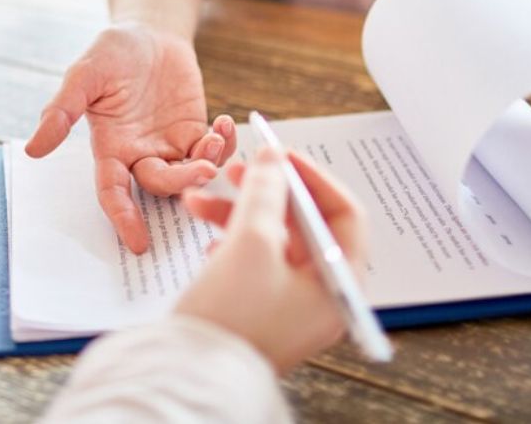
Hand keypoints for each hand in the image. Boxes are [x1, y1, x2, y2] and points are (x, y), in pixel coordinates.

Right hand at [26, 22, 236, 252]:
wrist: (148, 32)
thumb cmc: (112, 52)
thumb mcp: (83, 75)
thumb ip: (61, 111)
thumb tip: (33, 149)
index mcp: (110, 147)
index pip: (113, 192)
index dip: (123, 216)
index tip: (137, 241)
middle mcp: (139, 153)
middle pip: (160, 186)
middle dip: (182, 183)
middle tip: (204, 169)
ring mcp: (169, 144)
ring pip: (189, 174)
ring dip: (207, 165)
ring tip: (215, 138)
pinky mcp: (194, 130)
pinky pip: (212, 151)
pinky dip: (223, 145)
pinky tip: (225, 123)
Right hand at [178, 147, 367, 373]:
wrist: (188, 376)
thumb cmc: (230, 318)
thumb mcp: (251, 242)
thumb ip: (265, 192)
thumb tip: (272, 159)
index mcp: (338, 285)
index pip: (342, 215)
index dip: (311, 178)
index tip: (279, 154)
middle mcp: (321, 297)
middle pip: (303, 226)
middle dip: (266, 193)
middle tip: (237, 170)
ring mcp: (290, 307)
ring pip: (272, 242)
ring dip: (238, 214)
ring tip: (199, 201)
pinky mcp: (260, 312)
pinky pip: (254, 264)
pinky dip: (231, 243)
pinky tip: (207, 241)